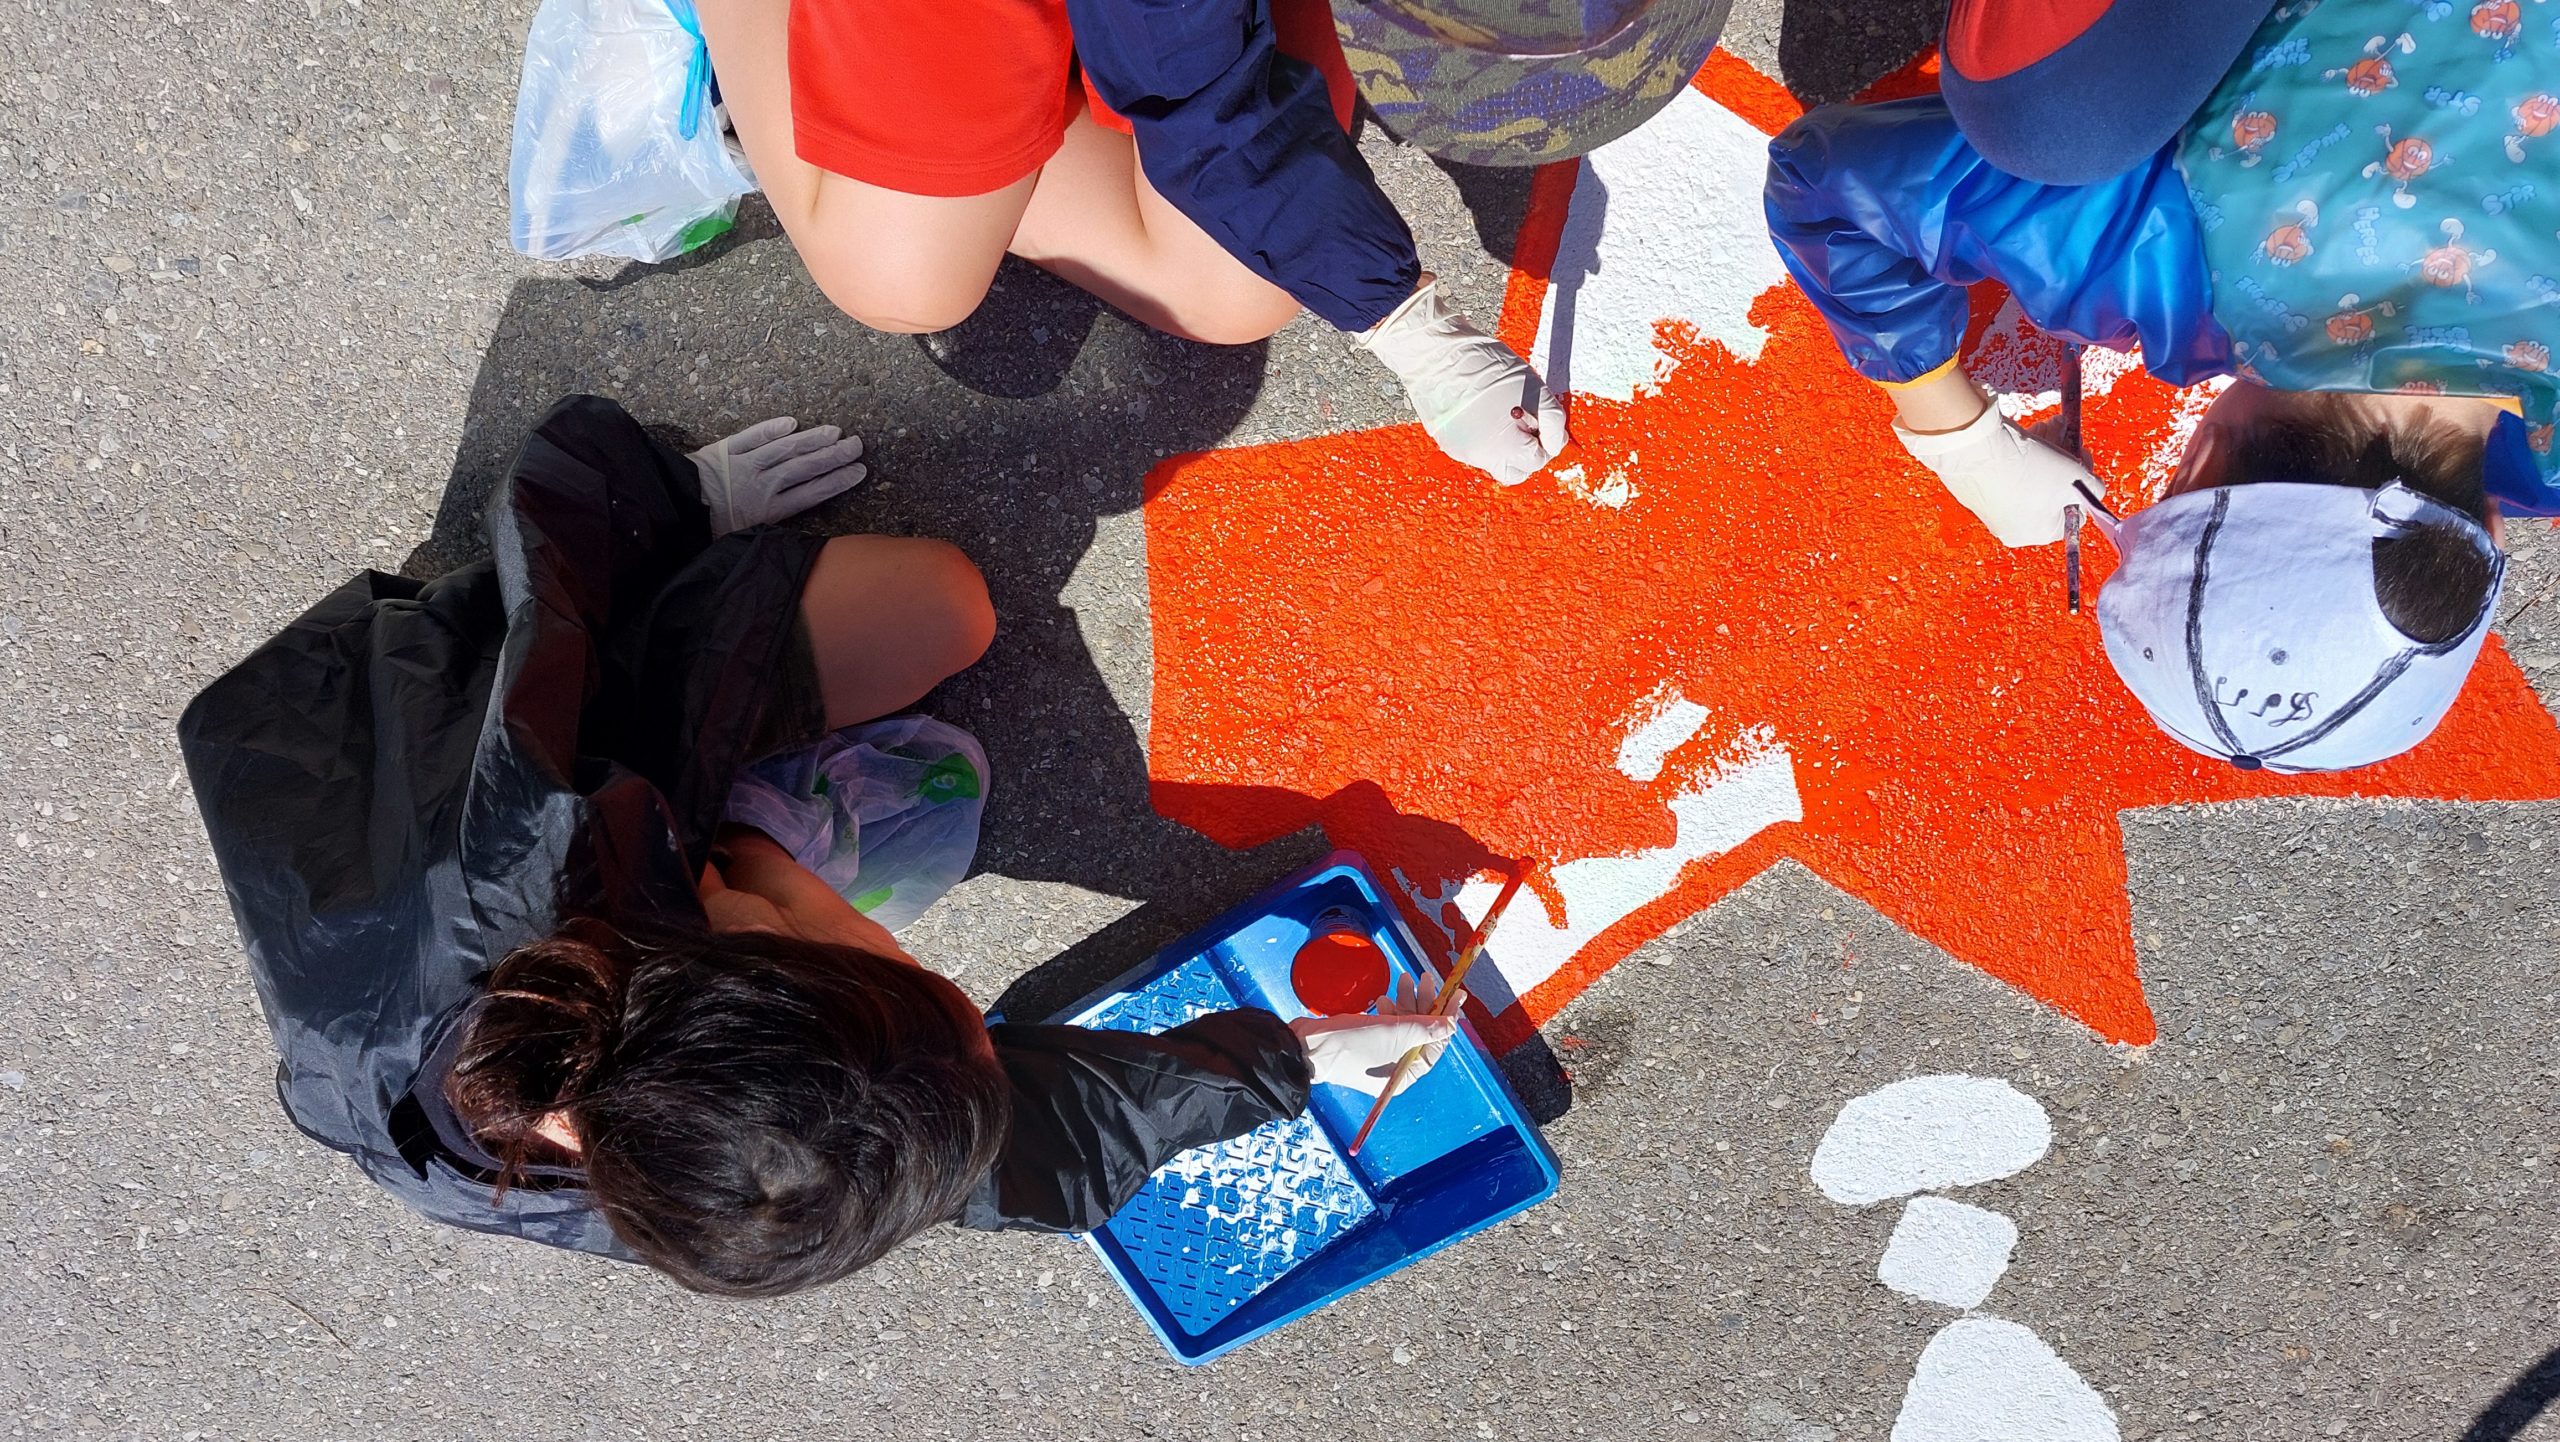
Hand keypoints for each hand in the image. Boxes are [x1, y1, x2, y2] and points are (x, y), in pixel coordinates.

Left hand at [688, 416, 867, 534]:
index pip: (812, 492)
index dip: (838, 481)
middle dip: (834, 456)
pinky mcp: (726, 450)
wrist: (675, 507)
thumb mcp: (741, 542)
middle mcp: (763, 484)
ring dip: (812, 439)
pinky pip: (752, 436)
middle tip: (857, 445)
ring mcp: (745, 464)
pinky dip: (772, 429)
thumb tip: (792, 540)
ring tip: (835, 431)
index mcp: (768, 510)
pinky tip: (792, 422)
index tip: (859, 471)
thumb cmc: (707, 530)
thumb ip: (767, 534)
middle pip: (805, 467)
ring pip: (785, 449)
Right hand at [1288, 980, 1462, 1098]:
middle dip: (1424, 1004)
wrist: (1308, 1045)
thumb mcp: (1395, 1033)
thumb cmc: (1351, 1044)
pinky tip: (1384, 999)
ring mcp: (1380, 1057)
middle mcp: (1396, 1070)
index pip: (1436, 1044)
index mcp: (1406, 1075)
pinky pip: (1387, 1025)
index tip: (1456, 994)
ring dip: (1406, 1001)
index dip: (1447, 1017)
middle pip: (1421, 1032)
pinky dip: (1389, 1010)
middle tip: (1426, 978)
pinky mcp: (1366, 1044)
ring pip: (1404, 1025)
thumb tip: (1451, 1026)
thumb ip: (1426, 1028)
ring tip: (1404, 980)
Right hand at [1355, 280, 1567, 485]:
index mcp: (1504, 446)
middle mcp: (1480, 456)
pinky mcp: (1446, 440)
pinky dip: (1484, 435)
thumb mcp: (1534, 385)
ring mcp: (1460, 450)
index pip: (1537, 461)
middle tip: (1527, 425)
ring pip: (1493, 460)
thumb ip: (1552, 420)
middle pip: (1515, 472)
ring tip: (1502, 411)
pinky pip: (1474, 447)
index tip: (1541, 422)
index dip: (1545, 441)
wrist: (1434, 351)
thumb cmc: (1485, 364)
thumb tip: (1555, 442)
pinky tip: (1483, 409)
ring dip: (1504, 444)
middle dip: (1525, 454)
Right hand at [1893, 401, 2105, 547]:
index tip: (2083, 458)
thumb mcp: (2076, 479)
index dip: (2083, 483)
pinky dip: (2020, 455)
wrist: (1975, 449)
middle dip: (2063, 463)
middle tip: (2068, 438)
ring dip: (2045, 453)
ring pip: (2029, 480)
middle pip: (2050, 494)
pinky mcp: (1975, 489)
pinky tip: (2028, 434)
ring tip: (2048, 427)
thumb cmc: (2031, 470)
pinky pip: (2006, 473)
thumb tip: (2093, 490)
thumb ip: (2094, 489)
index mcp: (2037, 534)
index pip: (2073, 512)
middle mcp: (2011, 528)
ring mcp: (1990, 509)